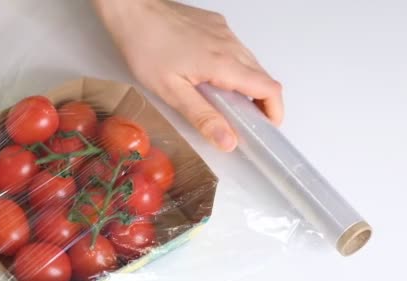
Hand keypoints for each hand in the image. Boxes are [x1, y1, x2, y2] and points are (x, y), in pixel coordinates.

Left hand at [93, 0, 283, 150]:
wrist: (133, 11)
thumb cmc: (145, 47)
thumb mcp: (171, 91)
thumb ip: (202, 117)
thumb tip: (228, 141)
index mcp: (223, 63)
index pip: (269, 89)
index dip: (274, 112)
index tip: (266, 129)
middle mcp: (230, 44)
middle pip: (263, 77)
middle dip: (261, 102)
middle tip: (243, 123)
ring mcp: (224, 32)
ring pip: (250, 62)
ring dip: (246, 84)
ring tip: (224, 103)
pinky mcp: (215, 24)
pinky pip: (235, 48)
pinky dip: (233, 66)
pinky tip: (209, 75)